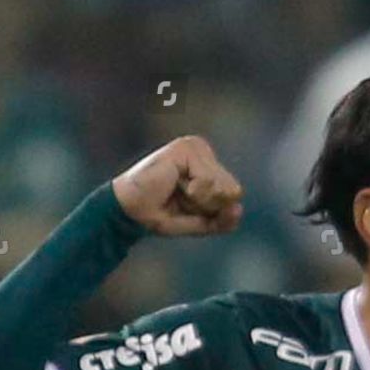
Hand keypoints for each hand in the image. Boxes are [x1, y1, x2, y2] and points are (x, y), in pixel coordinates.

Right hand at [111, 136, 243, 235]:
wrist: (131, 211)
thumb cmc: (160, 213)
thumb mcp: (199, 222)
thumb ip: (222, 220)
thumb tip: (238, 209)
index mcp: (209, 164)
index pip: (234, 194)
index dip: (213, 209)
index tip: (186, 204)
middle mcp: (204, 151)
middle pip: (232, 190)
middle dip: (208, 205)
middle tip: (180, 198)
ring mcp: (195, 147)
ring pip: (222, 187)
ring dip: (199, 199)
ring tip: (176, 190)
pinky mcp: (186, 148)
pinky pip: (208, 182)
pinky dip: (193, 192)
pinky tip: (174, 183)